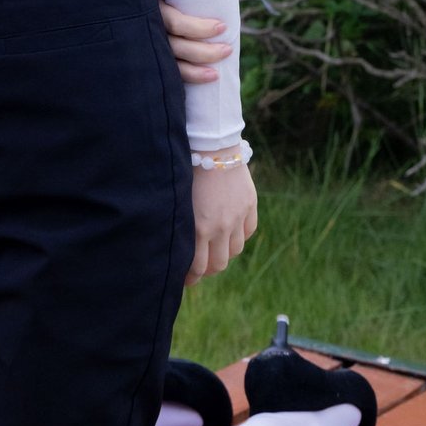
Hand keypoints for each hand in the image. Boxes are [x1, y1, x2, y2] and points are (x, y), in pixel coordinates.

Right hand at [147, 0, 232, 83]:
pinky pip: (164, 73)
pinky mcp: (147, 57)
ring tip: (215, 75)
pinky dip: (181, 79)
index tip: (222, 27)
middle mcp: (146, 31)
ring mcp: (145, 47)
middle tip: (228, 49)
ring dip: (194, 72)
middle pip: (176, 48)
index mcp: (148, 10)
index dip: (199, 28)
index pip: (176, 23)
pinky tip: (197, 82)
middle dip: (203, 53)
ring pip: (170, 65)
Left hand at [185, 155, 257, 284]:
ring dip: (224, 254)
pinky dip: (239, 236)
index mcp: (199, 228)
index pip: (198, 267)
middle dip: (208, 270)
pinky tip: (230, 233)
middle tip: (200, 269)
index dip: (192, 277)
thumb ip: (182, 227)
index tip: (186, 279)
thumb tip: (175, 247)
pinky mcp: (250, 205)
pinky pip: (248, 232)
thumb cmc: (187, 171)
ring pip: (235, 251)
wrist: (211, 146)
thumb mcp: (179, 202)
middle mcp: (221, 226)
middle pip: (219, 264)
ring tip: (215, 251)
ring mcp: (237, 217)